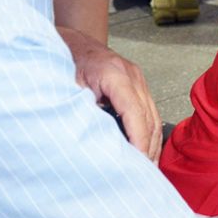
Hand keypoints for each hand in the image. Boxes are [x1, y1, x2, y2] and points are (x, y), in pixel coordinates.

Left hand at [58, 27, 162, 161]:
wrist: (70, 41)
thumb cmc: (64, 61)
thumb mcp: (66, 87)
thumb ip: (79, 111)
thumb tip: (88, 143)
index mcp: (114, 74)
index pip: (134, 112)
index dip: (137, 140)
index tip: (136, 163)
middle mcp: (132, 75)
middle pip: (149, 118)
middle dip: (147, 149)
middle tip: (142, 176)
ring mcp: (138, 79)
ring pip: (153, 118)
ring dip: (151, 145)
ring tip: (147, 170)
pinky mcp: (138, 86)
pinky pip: (150, 113)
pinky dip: (148, 134)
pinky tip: (145, 152)